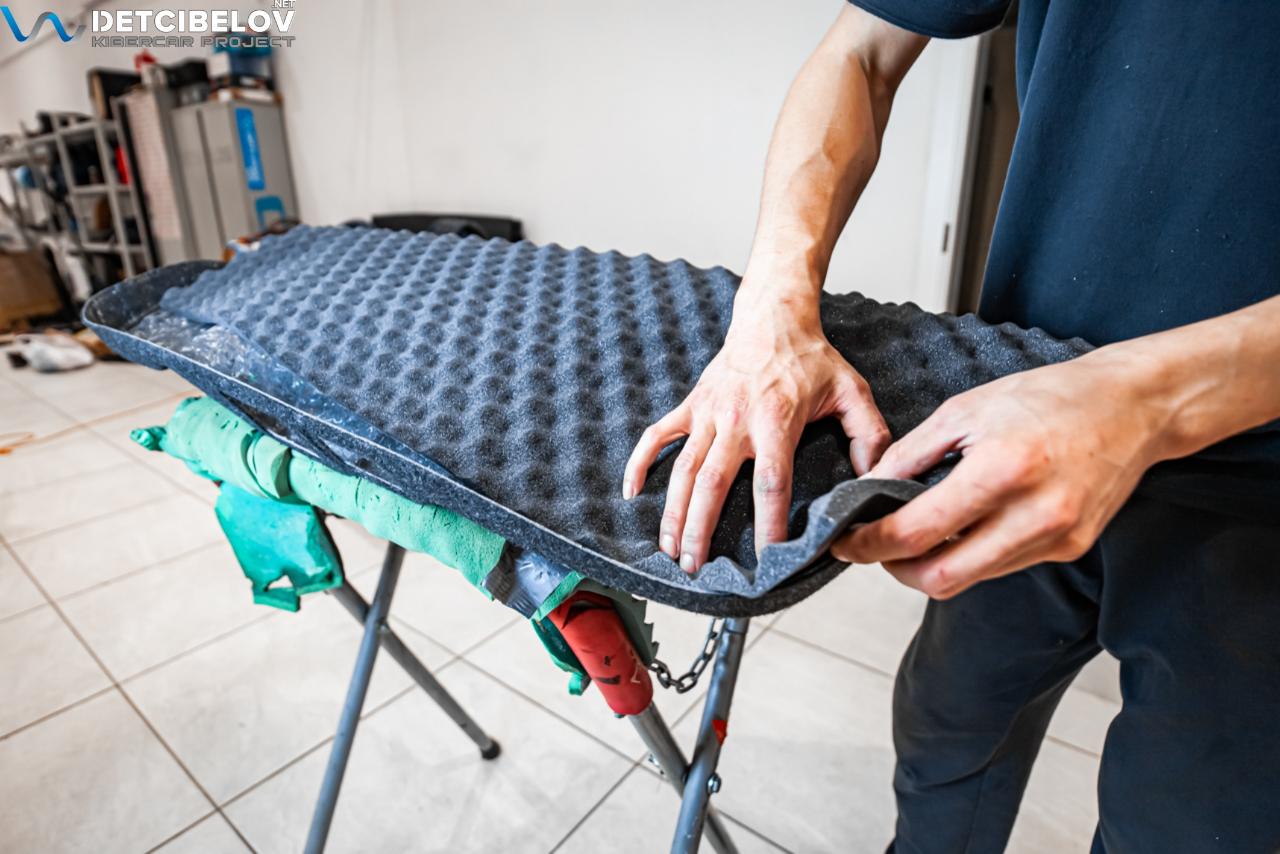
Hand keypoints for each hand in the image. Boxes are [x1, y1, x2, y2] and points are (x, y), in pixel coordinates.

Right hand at [624, 297, 890, 572]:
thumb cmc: (811, 359)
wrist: (772, 318)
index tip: (766, 557)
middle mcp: (736, 420)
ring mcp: (708, 414)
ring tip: (670, 548)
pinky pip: (658, 436)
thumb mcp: (852, 392)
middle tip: (696, 566)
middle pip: (713, 483)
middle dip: (700, 528)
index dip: (768, 522)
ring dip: (673, 511)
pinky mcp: (691, 405)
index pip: (771, 481)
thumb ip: (870, 435)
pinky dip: (640, 462)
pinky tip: (631, 492)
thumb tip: (876, 478)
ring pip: (684, 469)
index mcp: (776, 420)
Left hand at [831, 349, 1173, 597]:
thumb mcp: (965, 409)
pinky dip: (970, 554)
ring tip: (916, 531)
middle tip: (874, 546)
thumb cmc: (1051, 397)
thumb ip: (910, 454)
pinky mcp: (1069, 549)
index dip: (869, 544)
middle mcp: (1032, 515)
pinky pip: (1001, 567)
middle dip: (894, 569)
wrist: (1133, 407)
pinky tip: (964, 526)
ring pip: (969, 578)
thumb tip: (868, 488)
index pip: (916, 532)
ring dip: (932, 563)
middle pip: (939, 578)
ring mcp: (1055, 538)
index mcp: (1001, 470)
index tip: (845, 541)